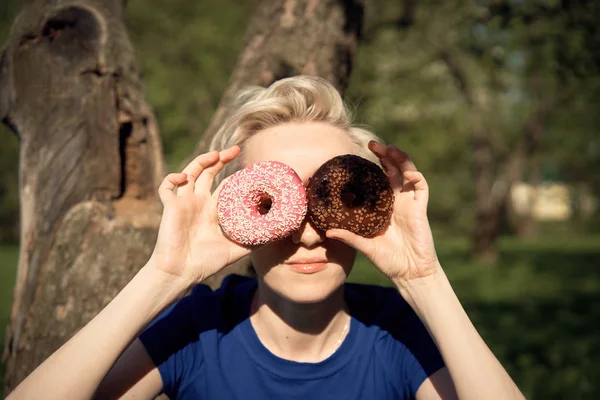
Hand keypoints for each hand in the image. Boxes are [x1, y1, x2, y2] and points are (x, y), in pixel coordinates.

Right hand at [148, 146, 250, 287]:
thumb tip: (278, 232)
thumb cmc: (208, 262)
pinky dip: (172, 178)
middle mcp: (200, 202)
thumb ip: (256, 240)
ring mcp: (184, 202)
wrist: (182, 272)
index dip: (237, 175)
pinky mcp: (170, 206)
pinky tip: (183, 177)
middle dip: (221, 159)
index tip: (251, 168)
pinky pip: (166, 187)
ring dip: (201, 160)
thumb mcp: (238, 249)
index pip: (226, 185)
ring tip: (215, 154)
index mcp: (214, 209)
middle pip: (209, 172)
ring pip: (190, 173)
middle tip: (235, 150)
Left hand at [325, 141, 440, 285]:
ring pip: (408, 173)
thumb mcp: (365, 246)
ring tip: (389, 148)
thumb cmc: (388, 260)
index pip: (378, 180)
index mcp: (384, 206)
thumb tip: (327, 232)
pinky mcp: (420, 209)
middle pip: (393, 171)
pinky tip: (406, 170)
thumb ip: (349, 237)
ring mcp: (410, 203)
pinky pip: (420, 187)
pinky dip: (415, 176)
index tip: (358, 155)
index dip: (372, 166)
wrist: (410, 273)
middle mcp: (397, 201)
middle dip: (386, 155)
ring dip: (401, 159)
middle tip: (372, 144)